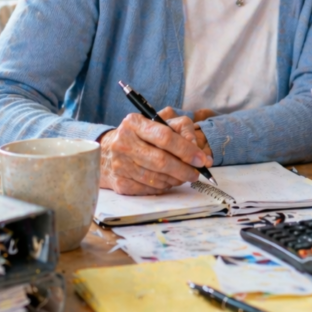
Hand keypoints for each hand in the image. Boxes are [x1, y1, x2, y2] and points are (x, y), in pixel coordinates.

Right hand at [97, 107, 214, 194]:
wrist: (109, 152)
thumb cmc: (142, 136)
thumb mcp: (162, 123)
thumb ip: (183, 130)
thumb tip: (202, 156)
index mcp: (134, 123)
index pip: (165, 137)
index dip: (186, 150)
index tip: (201, 160)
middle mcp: (123, 142)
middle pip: (161, 160)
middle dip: (184, 169)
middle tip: (196, 174)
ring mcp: (119, 163)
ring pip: (156, 178)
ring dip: (175, 180)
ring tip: (183, 176)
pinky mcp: (120, 182)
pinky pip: (149, 189)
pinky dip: (163, 187)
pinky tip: (168, 181)